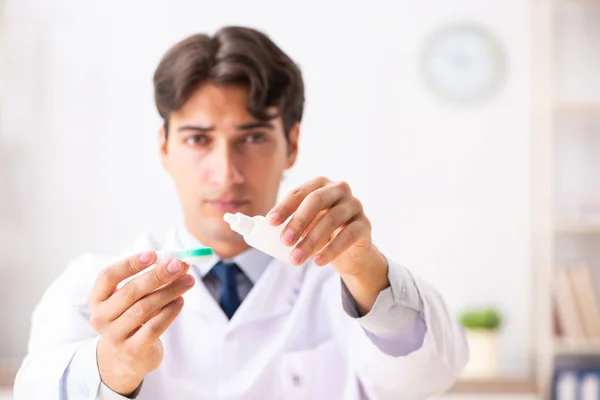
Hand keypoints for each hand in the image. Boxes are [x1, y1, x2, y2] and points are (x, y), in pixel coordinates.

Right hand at [88, 252, 194, 394]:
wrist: (127, 358)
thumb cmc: (132, 317)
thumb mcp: (133, 298)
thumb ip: (150, 279)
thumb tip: (178, 262)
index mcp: (97, 298)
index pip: (108, 276)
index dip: (130, 264)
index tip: (152, 254)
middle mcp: (101, 317)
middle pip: (130, 291)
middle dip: (157, 275)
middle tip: (179, 265)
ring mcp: (114, 336)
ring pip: (144, 308)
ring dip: (169, 291)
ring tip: (188, 280)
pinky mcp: (132, 350)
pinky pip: (153, 327)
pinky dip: (170, 312)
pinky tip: (181, 300)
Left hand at [267, 176, 388, 312]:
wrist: (351, 252)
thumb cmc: (322, 233)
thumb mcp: (304, 226)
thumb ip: (287, 224)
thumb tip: (259, 230)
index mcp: (320, 184)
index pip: (299, 192)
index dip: (284, 206)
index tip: (270, 222)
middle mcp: (339, 190)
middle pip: (317, 200)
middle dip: (298, 221)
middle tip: (284, 241)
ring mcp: (355, 205)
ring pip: (331, 219)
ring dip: (311, 240)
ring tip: (296, 258)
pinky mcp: (365, 225)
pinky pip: (348, 235)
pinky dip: (331, 250)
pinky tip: (318, 261)